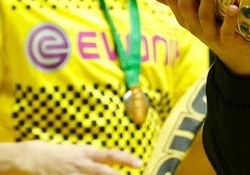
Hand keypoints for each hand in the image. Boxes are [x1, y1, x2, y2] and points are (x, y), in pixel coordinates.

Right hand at [8, 141, 139, 174]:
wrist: (35, 156)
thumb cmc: (64, 153)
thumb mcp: (84, 151)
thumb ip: (102, 156)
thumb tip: (125, 154)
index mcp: (88, 153)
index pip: (111, 155)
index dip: (126, 158)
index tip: (139, 163)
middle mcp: (82, 163)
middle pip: (103, 171)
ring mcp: (73, 174)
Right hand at [145, 0, 249, 75]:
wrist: (234, 53)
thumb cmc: (211, 25)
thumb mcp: (191, 13)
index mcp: (183, 16)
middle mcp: (193, 25)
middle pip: (186, 6)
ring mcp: (210, 34)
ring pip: (205, 15)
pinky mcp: (227, 41)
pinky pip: (226, 30)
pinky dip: (229, 19)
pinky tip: (233, 7)